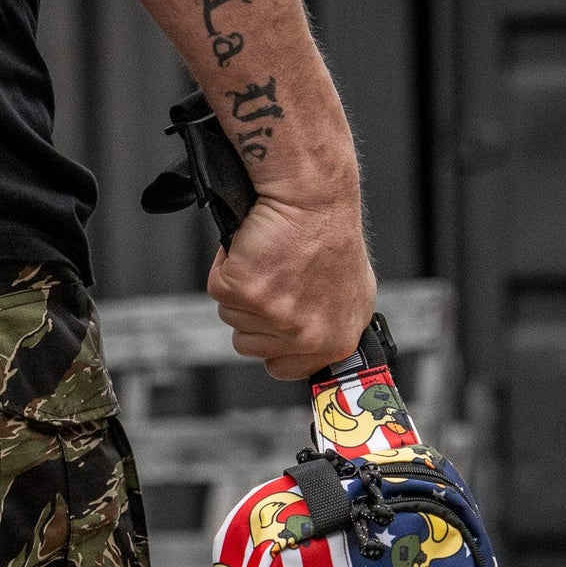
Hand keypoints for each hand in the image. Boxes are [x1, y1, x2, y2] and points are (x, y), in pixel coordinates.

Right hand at [207, 189, 376, 381]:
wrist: (311, 196)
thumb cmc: (327, 232)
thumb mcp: (347, 291)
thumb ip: (327, 326)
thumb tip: (310, 344)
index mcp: (335, 340)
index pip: (284, 370)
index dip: (272, 343)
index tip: (274, 321)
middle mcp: (307, 335)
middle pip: (249, 345)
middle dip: (254, 310)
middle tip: (276, 275)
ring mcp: (275, 316)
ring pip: (231, 317)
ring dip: (242, 286)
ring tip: (269, 258)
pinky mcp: (245, 292)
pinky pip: (218, 289)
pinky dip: (227, 265)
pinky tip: (254, 248)